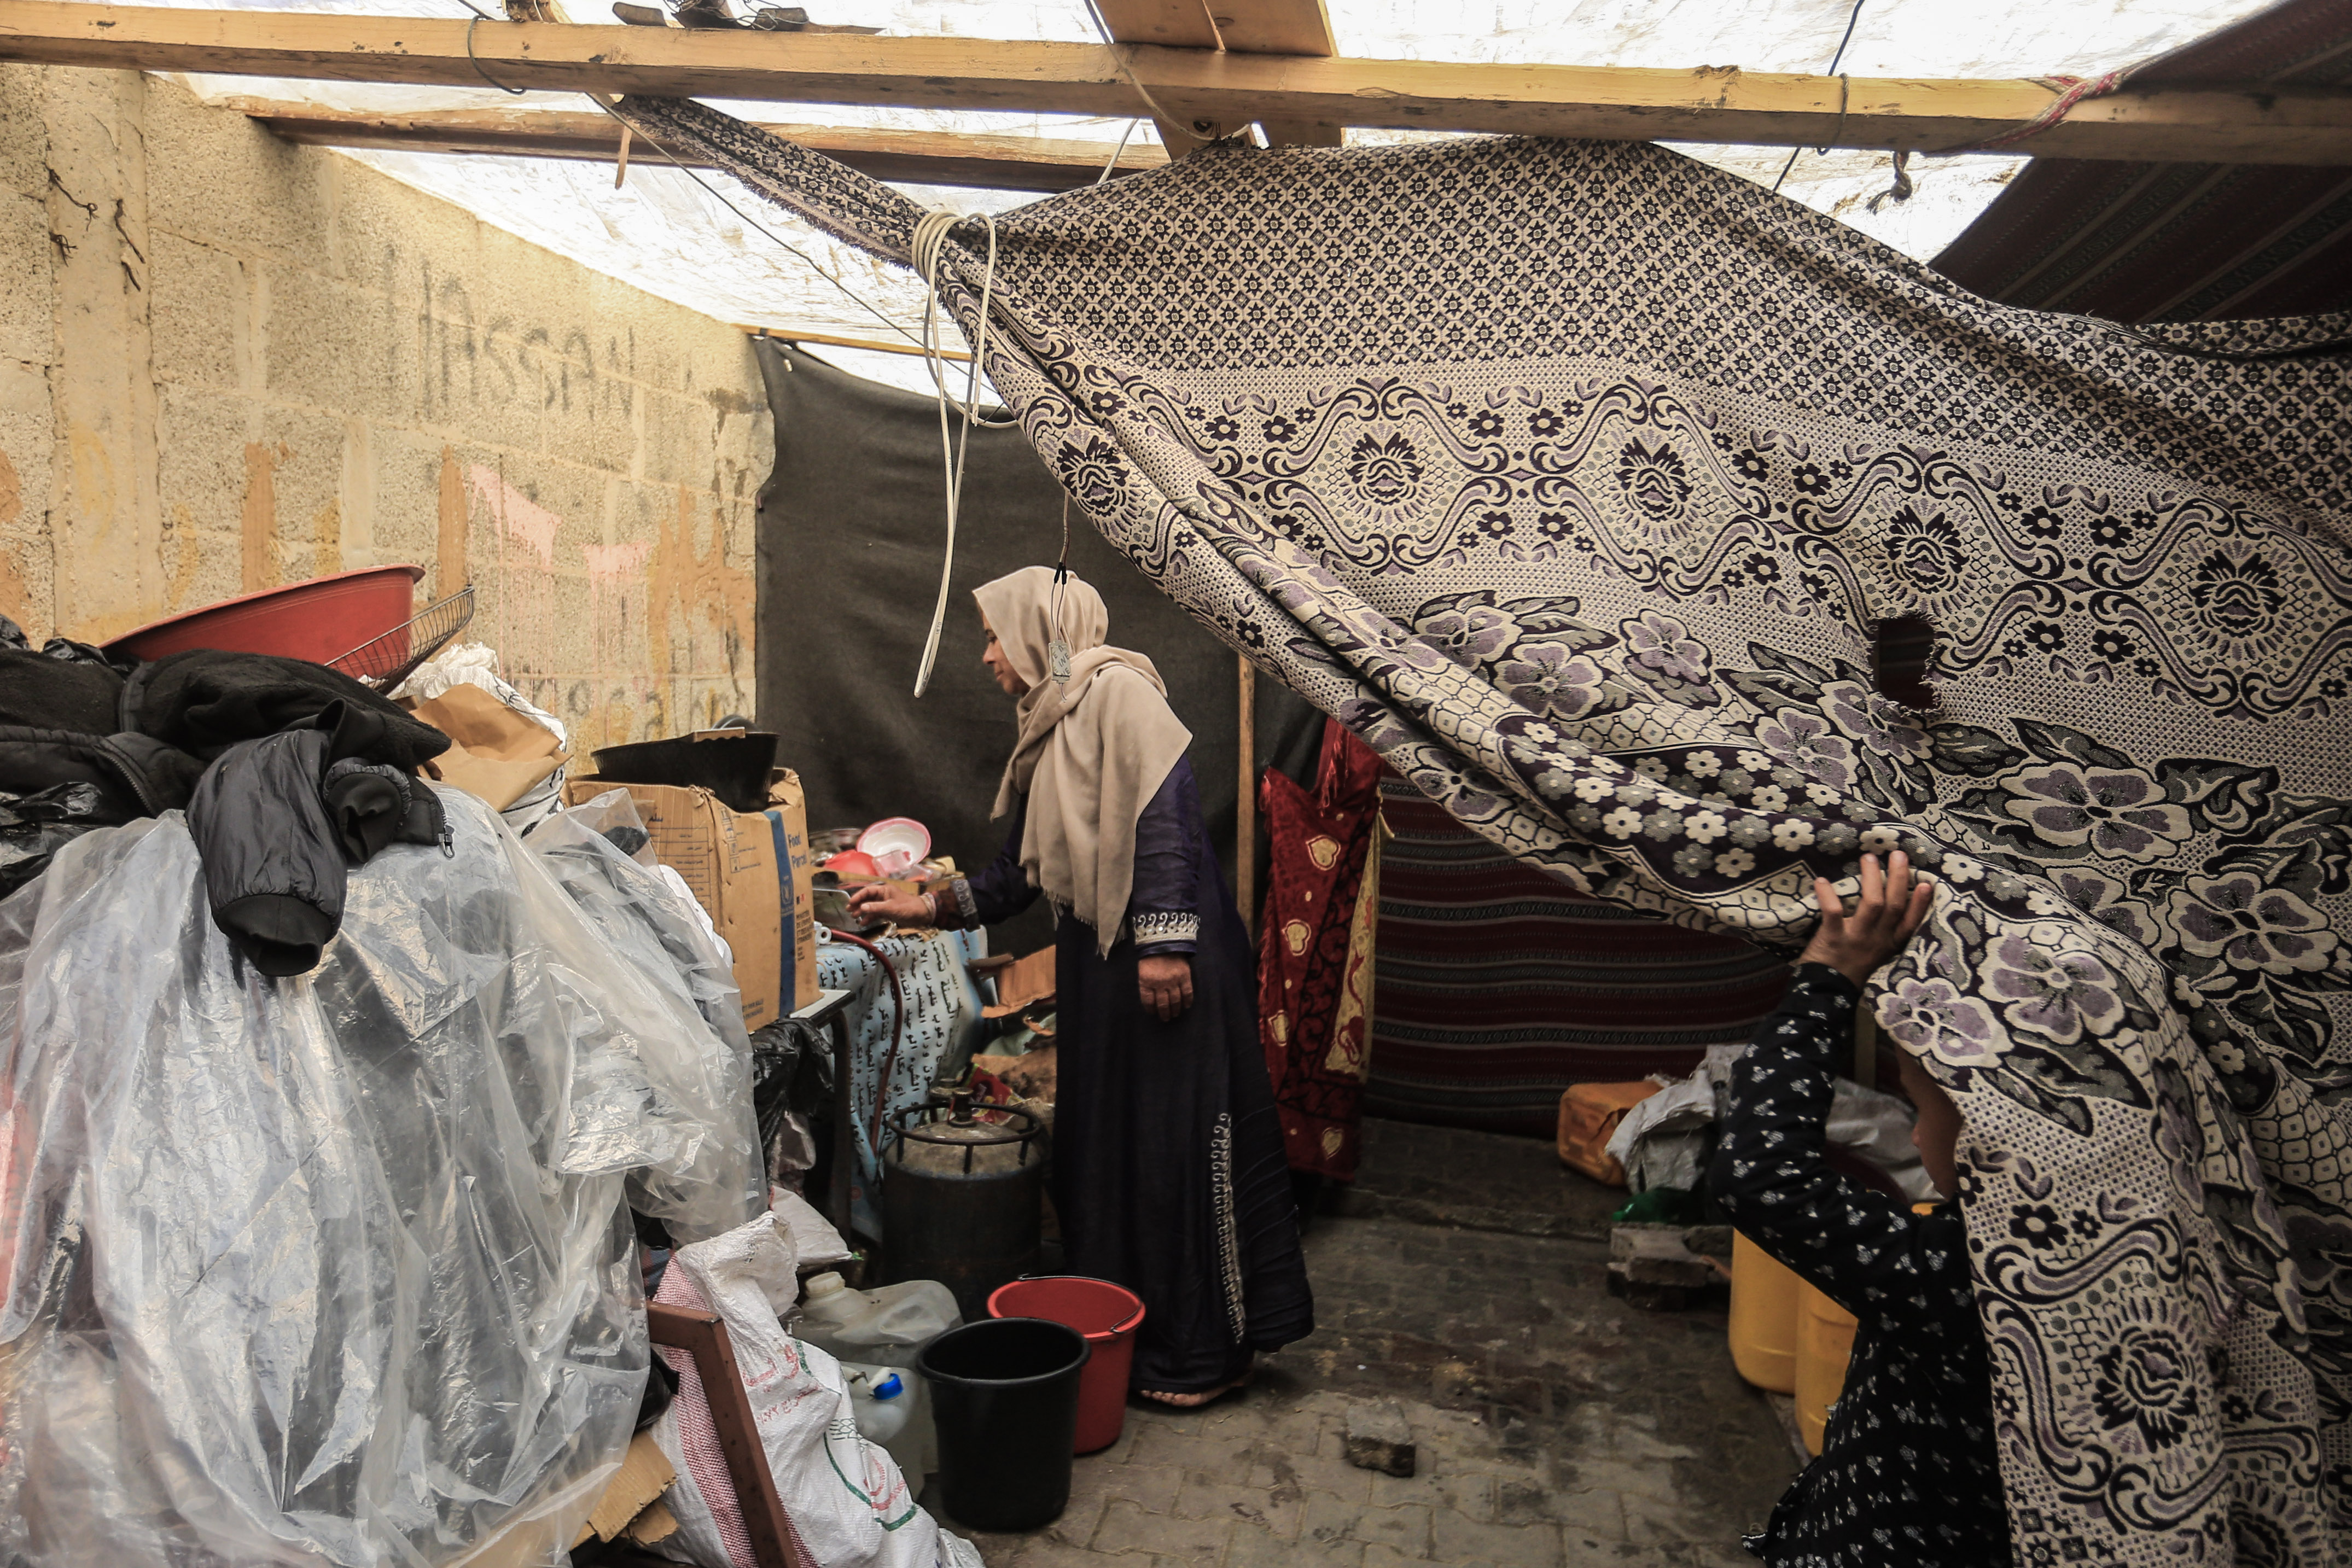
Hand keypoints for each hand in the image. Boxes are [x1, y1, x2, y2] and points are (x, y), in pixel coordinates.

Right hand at [847, 885, 931, 924]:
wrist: (922, 914)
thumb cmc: (908, 907)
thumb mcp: (891, 908)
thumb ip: (876, 908)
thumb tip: (861, 908)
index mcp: (884, 890)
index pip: (867, 891)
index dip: (857, 897)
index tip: (850, 904)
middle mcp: (883, 896)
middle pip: (867, 899)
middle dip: (858, 904)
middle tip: (849, 911)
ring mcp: (885, 904)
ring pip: (871, 907)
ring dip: (862, 912)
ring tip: (854, 918)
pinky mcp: (888, 912)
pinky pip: (876, 914)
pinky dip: (870, 918)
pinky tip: (863, 923)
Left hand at [1138, 954, 1193, 1020]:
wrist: (1165, 942)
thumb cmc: (1151, 957)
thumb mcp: (1142, 971)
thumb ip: (1146, 985)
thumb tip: (1151, 1001)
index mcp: (1146, 981)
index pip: (1148, 1001)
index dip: (1151, 1009)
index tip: (1153, 1013)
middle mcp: (1159, 983)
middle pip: (1162, 1004)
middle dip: (1164, 1014)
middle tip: (1166, 1019)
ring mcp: (1173, 980)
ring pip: (1175, 1000)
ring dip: (1175, 1010)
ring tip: (1175, 1015)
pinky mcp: (1184, 977)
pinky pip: (1187, 992)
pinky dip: (1187, 1001)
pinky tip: (1186, 1006)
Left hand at [1800, 852, 1931, 987]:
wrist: (1826, 992)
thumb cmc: (1851, 968)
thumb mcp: (1876, 954)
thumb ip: (1884, 933)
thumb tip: (1888, 903)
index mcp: (1889, 944)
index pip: (1911, 923)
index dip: (1920, 904)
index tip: (1928, 884)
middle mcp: (1877, 940)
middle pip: (1894, 906)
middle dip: (1898, 878)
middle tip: (1898, 854)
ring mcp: (1857, 938)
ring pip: (1872, 904)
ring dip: (1871, 879)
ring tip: (1869, 858)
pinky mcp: (1833, 938)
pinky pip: (1833, 913)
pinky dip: (1828, 896)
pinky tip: (1822, 881)